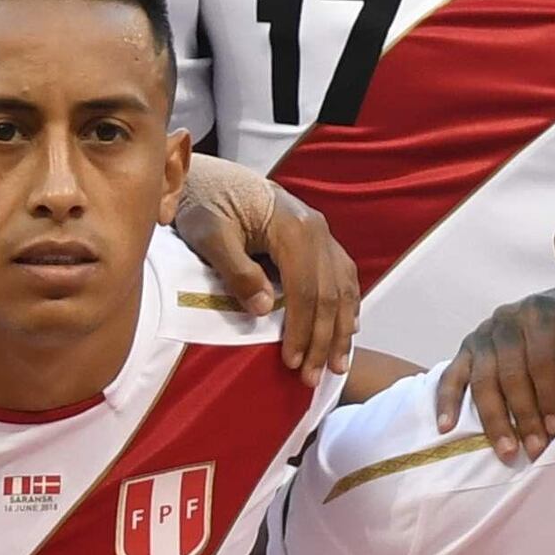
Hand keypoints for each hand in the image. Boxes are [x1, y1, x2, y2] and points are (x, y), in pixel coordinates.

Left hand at [173, 156, 359, 377]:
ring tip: (336, 365)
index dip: (300, 329)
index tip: (291, 362)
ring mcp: (322, 233)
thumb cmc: (206, 204)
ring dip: (340, 330)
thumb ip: (235, 269)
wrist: (214, 177)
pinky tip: (349, 328)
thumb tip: (263, 308)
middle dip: (322, 340)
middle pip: (328, 294)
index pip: (305, 289)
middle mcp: (317, 229)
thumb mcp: (209, 234)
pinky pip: (344, 276)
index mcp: (293, 227)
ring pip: (343, 288)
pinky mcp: (320, 238)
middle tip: (311, 377)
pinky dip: (348, 305)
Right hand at [431, 286, 554, 462]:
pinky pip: (451, 376)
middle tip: (536, 448)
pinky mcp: (467, 348)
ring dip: (495, 420)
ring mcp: (483, 334)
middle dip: (524, 415)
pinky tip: (446, 428)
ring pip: (483, 380)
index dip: (548, 394)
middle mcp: (507, 319)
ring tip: (507, 451)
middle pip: (510, 373)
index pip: (541, 358)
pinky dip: (446, 402)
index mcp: (539, 312)